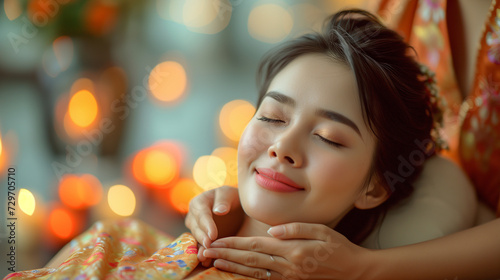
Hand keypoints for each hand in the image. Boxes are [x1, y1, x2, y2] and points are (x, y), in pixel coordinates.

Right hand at [185, 186, 243, 266]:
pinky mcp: (202, 239)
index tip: (213, 235)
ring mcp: (196, 229)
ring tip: (205, 257)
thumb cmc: (232, 198)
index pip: (202, 215)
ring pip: (197, 239)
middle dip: (202, 238)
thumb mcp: (229, 194)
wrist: (236, 208)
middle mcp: (193, 217)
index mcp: (198, 203)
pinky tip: (207, 262)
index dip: (207, 225)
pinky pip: (201, 247)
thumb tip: (218, 211)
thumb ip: (223, 200)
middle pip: (196, 228)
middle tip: (209, 246)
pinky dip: (204, 254)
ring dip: (201, 248)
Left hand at [202, 223, 370, 279]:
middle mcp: (288, 266)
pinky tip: (237, 274)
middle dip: (227, 255)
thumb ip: (295, 229)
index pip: (256, 247)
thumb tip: (271, 231)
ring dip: (233, 268)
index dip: (234, 245)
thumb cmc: (338, 247)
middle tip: (207, 251)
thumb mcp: (321, 230)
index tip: (216, 241)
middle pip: (250, 260)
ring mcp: (289, 277)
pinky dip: (249, 277)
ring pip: (254, 273)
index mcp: (293, 251)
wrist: (354, 271)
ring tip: (215, 262)